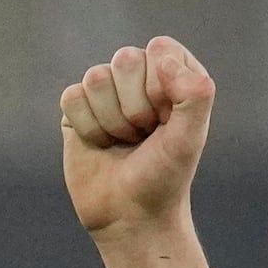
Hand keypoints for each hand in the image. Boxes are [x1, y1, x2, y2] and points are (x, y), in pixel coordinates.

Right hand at [61, 36, 215, 237]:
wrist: (131, 217)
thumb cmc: (165, 178)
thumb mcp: (191, 137)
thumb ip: (195, 94)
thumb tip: (161, 56)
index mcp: (173, 78)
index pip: (161, 50)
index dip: (162, 88)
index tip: (167, 122)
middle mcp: (139, 79)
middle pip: (126, 59)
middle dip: (135, 107)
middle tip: (144, 136)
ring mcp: (106, 92)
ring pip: (96, 78)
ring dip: (112, 121)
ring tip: (123, 143)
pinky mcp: (77, 110)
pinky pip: (72, 98)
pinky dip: (88, 128)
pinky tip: (100, 145)